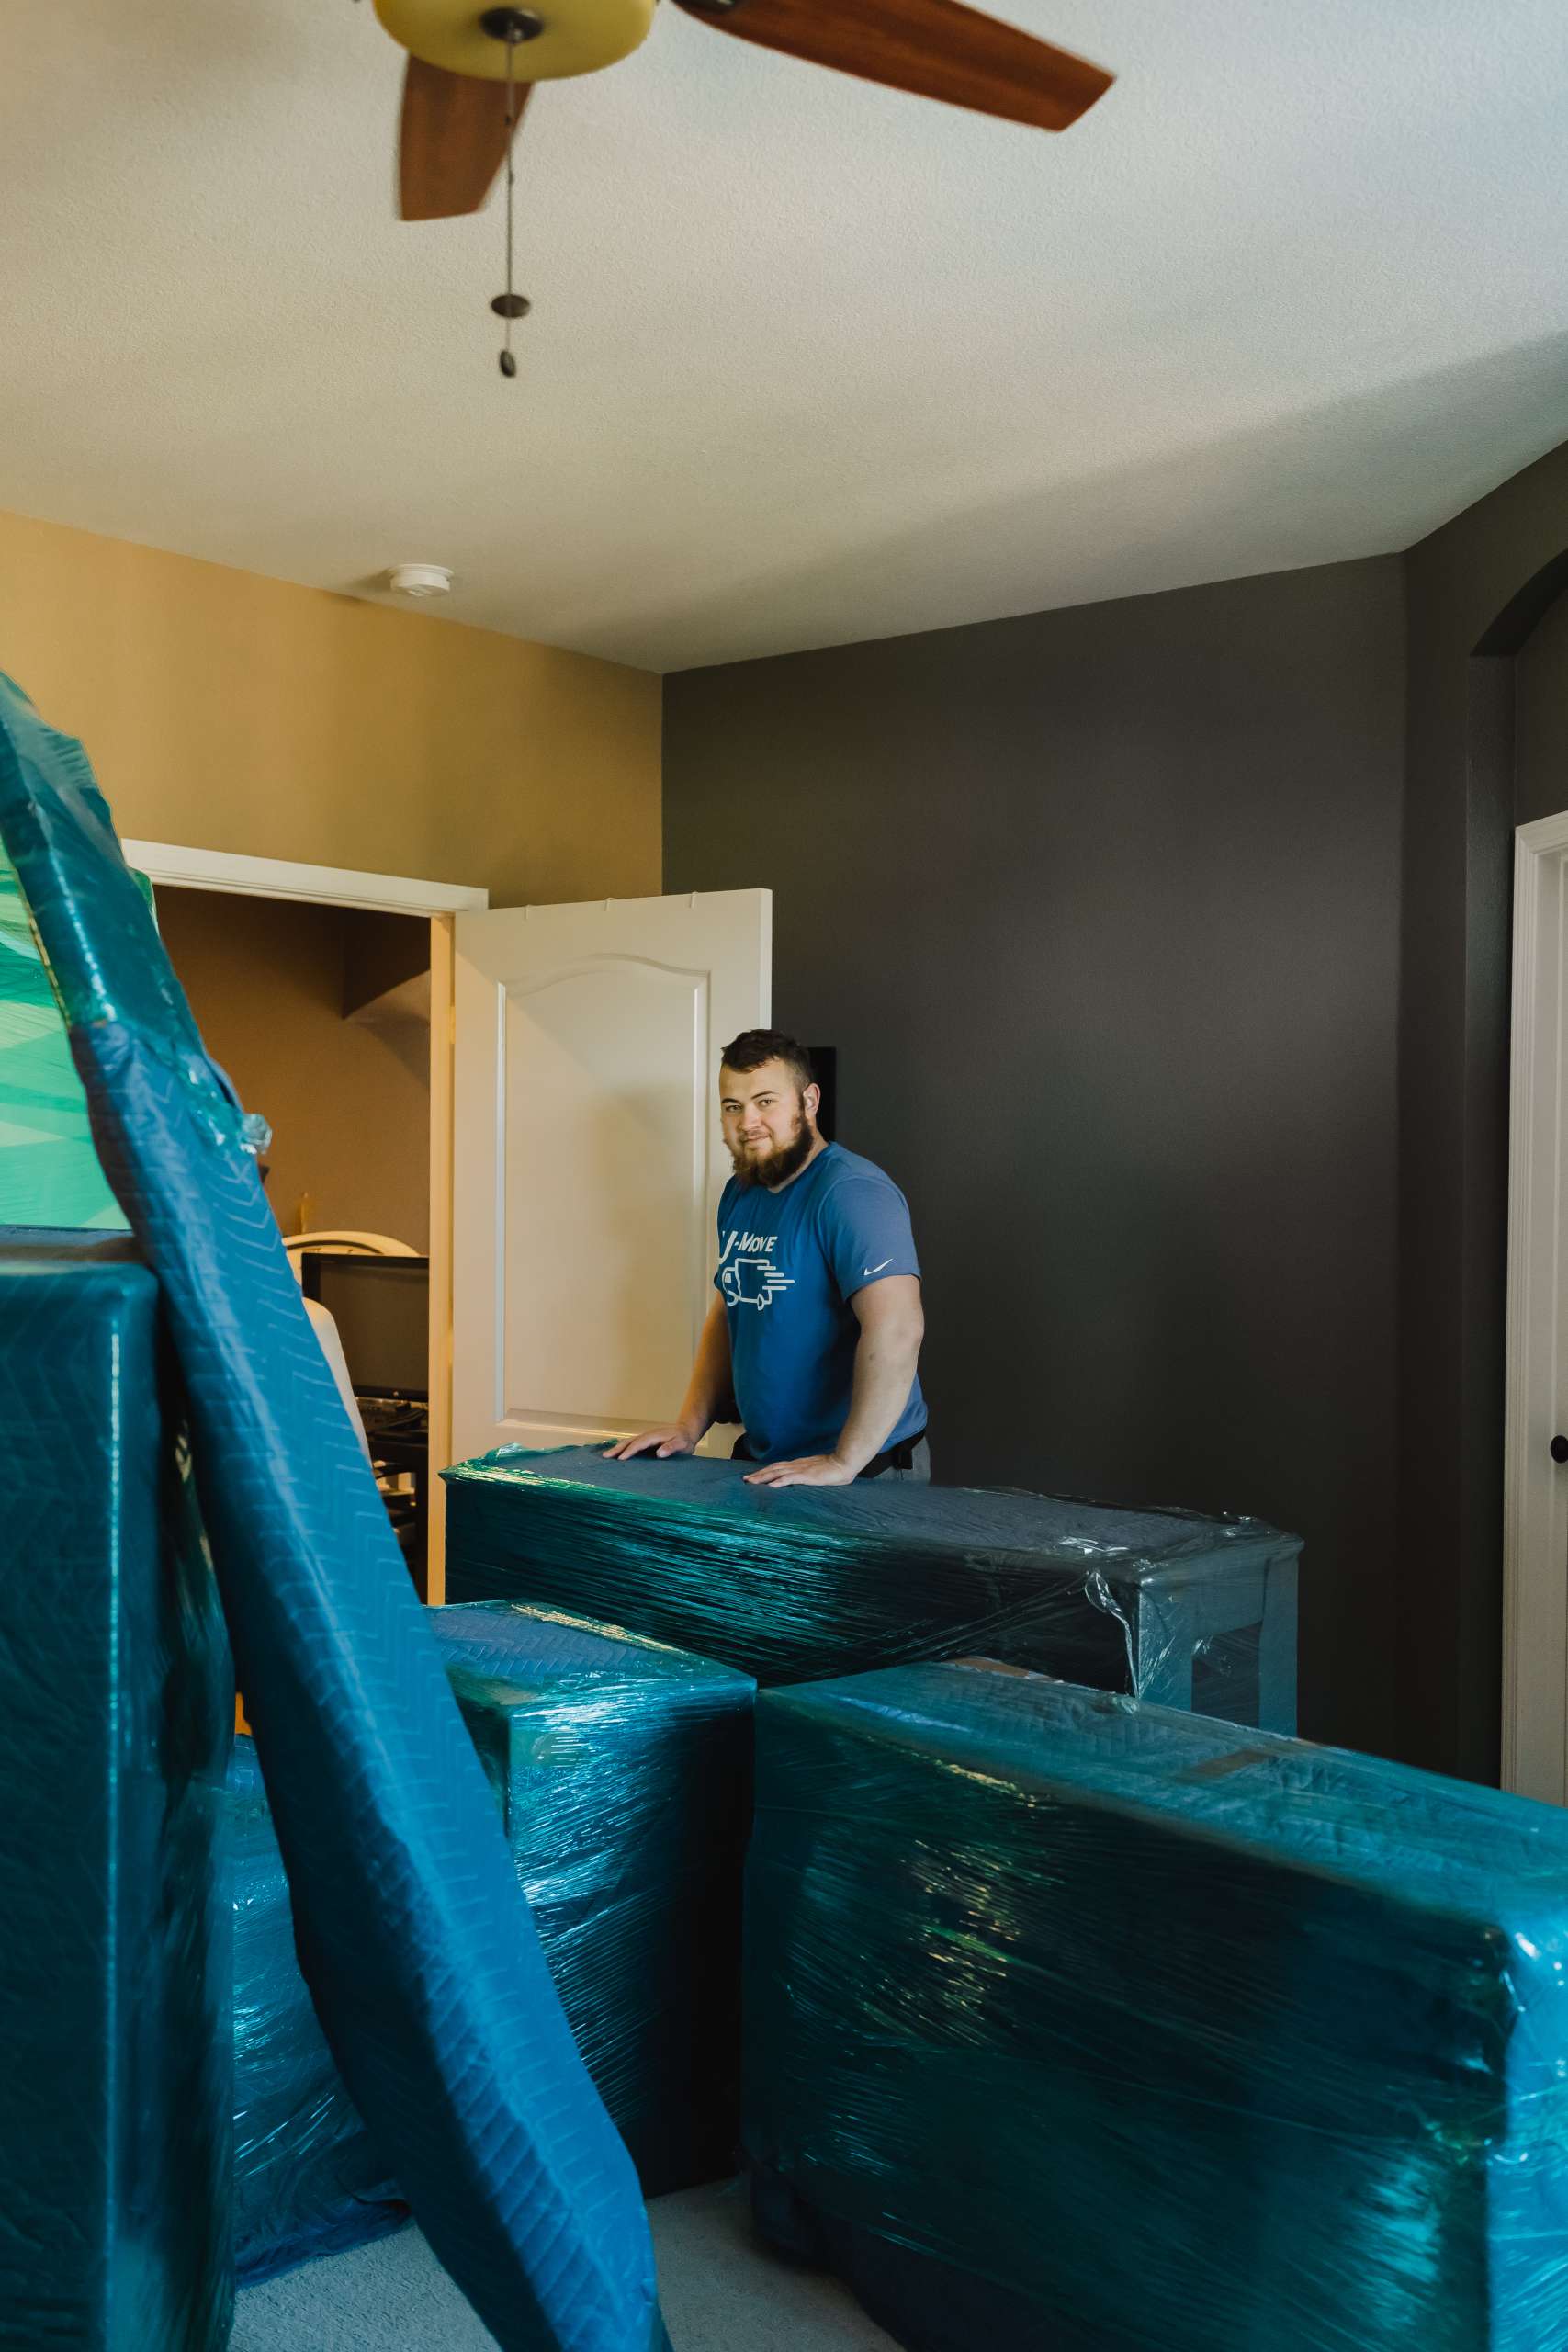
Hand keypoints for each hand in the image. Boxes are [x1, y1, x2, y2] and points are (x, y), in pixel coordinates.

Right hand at [603, 1426, 696, 1461]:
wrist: (686, 1431)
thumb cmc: (684, 1439)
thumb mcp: (682, 1444)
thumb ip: (672, 1447)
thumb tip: (659, 1453)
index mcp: (654, 1436)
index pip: (639, 1444)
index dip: (630, 1451)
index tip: (621, 1459)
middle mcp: (647, 1436)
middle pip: (630, 1441)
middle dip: (617, 1448)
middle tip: (605, 1456)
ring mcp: (646, 1438)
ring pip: (629, 1442)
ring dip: (617, 1448)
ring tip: (606, 1456)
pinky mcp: (646, 1442)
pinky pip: (632, 1444)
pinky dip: (623, 1448)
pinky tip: (617, 1455)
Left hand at [743, 1453, 858, 1488]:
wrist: (843, 1463)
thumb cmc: (833, 1469)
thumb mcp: (817, 1472)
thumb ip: (808, 1475)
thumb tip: (801, 1479)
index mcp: (798, 1464)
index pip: (777, 1467)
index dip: (765, 1471)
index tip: (754, 1476)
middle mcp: (796, 1465)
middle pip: (773, 1469)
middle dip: (758, 1475)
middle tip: (745, 1480)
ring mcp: (800, 1470)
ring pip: (777, 1473)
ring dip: (763, 1477)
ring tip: (751, 1482)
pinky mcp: (806, 1476)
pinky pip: (790, 1478)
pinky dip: (779, 1482)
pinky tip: (771, 1486)